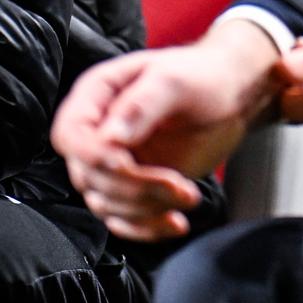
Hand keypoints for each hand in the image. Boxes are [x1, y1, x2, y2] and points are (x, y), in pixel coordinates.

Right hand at [51, 20, 285, 240]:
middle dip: (134, 188)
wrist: (231, 94)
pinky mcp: (130, 186)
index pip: (71, 135)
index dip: (94, 157)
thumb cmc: (204, 75)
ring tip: (189, 196)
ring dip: (145, 209)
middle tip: (180, 187)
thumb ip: (141, 105)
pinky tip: (175, 224)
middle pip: (88, 175)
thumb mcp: (176, 81)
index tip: (128, 165)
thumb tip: (108, 138)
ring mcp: (111, 161)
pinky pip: (121, 218)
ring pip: (104, 202)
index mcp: (98, 93)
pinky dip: (145, 228)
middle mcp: (96, 129)